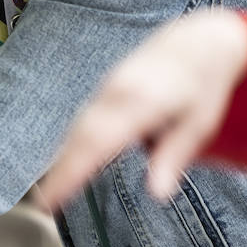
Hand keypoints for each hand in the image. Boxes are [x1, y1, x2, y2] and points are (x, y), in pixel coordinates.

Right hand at [38, 10, 246, 207]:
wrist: (197, 42)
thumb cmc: (202, 85)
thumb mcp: (200, 123)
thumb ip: (174, 156)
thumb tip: (157, 194)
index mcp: (140, 101)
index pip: (99, 143)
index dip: (73, 171)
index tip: (56, 197)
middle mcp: (115, 93)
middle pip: (79, 136)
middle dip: (59, 170)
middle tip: (44, 204)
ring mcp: (107, 89)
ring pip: (76, 127)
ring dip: (61, 158)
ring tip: (50, 191)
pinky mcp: (104, 89)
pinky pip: (82, 118)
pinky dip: (71, 143)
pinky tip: (66, 162)